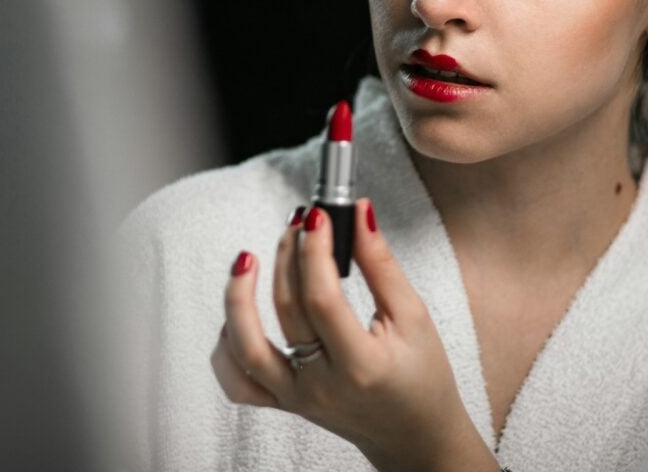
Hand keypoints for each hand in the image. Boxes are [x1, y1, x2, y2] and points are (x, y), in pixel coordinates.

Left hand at [210, 198, 497, 471]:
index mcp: (362, 365)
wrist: (414, 434)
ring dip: (238, 300)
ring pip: (245, 350)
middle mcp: (321, 386)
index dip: (314, 251)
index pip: (323, 299)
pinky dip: (226, 347)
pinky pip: (237, 382)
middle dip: (288, 256)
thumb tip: (359, 213)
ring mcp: (296, 398)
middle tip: (299, 222)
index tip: (317, 216)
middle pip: (287, 312)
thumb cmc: (422, 375)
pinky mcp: (282, 402)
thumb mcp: (413, 316)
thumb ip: (381, 264)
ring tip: (246, 261)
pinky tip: (239, 314)